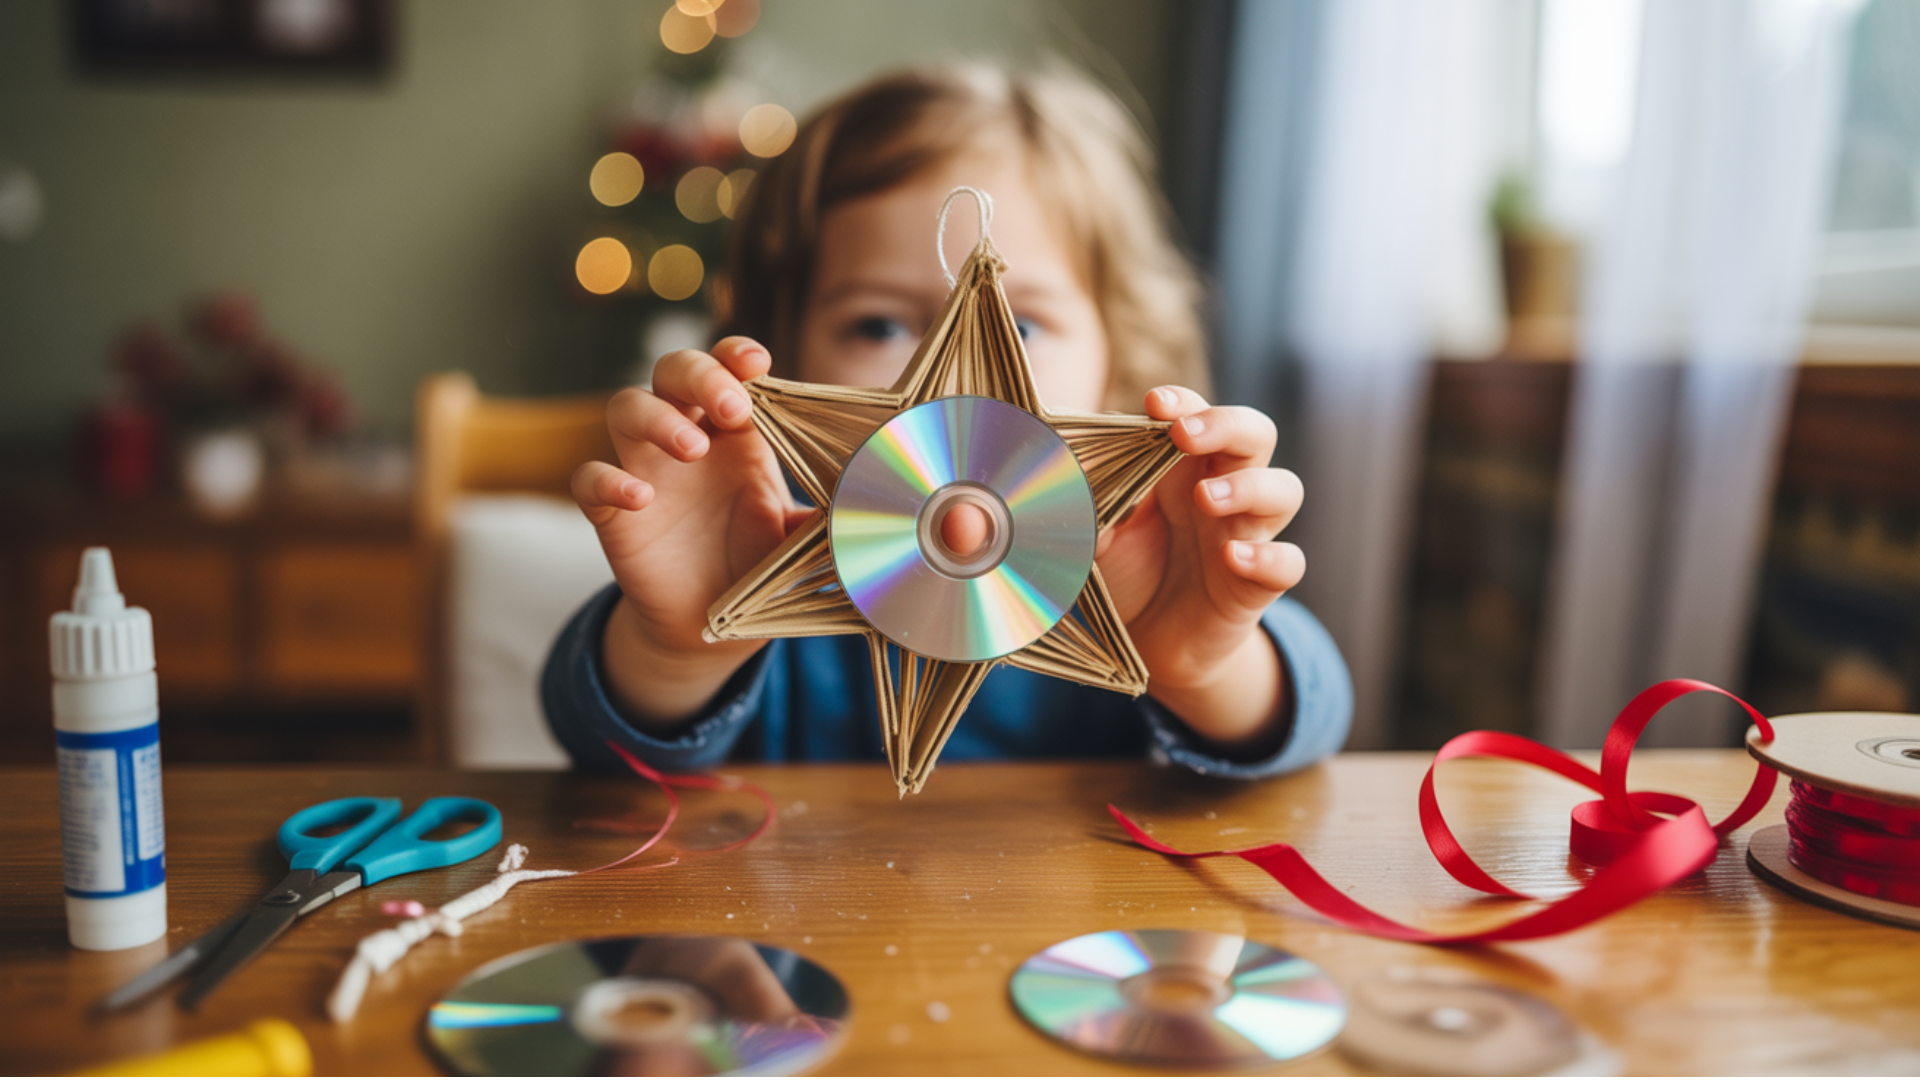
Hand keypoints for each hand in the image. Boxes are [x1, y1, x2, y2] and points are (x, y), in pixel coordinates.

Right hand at [571, 337, 808, 726]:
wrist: (712, 627)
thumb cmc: (758, 564)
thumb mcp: (802, 536)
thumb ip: (834, 513)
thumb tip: (885, 501)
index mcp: (735, 433)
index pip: (728, 370)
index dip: (736, 356)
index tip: (758, 363)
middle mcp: (686, 437)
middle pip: (672, 371)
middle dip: (700, 375)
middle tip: (733, 407)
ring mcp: (644, 469)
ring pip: (625, 409)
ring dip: (656, 418)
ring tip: (691, 447)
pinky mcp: (612, 511)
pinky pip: (589, 480)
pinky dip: (608, 480)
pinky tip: (638, 496)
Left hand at [1094, 386, 1304, 753]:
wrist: (1148, 643)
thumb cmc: (1126, 571)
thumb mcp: (1094, 535)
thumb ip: (1085, 504)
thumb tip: (1058, 472)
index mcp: (1182, 466)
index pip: (1196, 414)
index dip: (1184, 402)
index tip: (1155, 404)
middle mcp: (1223, 489)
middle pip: (1254, 434)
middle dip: (1224, 424)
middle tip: (1184, 435)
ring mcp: (1247, 533)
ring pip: (1284, 489)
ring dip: (1249, 486)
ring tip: (1206, 499)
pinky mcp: (1258, 583)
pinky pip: (1289, 562)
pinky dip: (1268, 557)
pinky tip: (1234, 558)